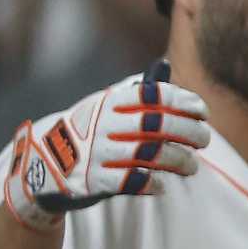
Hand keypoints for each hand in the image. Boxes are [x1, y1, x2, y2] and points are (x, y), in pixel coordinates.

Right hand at [3, 60, 209, 231]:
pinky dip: (152, 182)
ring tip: (192, 166)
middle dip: (189, 131)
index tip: (203, 112)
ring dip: (178, 160)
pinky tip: (163, 183)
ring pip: (149, 153)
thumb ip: (138, 93)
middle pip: (157, 124)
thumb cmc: (88, 132)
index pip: (154, 95)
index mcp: (110, 102)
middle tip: (205, 140)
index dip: (184, 102)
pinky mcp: (93, 180)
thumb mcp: (106, 107)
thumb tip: (165, 64)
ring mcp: (97, 152)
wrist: (41, 163)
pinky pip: (131, 182)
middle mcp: (103, 123)